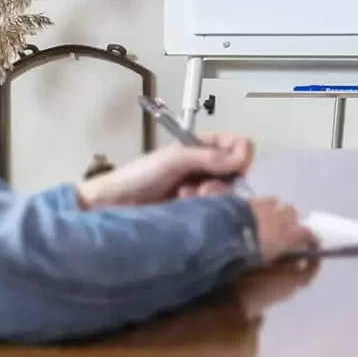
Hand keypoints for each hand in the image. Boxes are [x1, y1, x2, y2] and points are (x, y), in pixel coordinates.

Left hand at [76, 132, 253, 209]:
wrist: (114, 204)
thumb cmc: (141, 175)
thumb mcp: (175, 159)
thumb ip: (209, 157)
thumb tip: (242, 160)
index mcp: (203, 146)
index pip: (240, 146)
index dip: (239, 156)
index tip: (229, 167)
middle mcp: (206, 166)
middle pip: (237, 171)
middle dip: (222, 179)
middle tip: (201, 187)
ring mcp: (202, 189)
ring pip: (228, 191)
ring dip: (210, 193)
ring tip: (186, 197)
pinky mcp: (197, 210)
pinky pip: (216, 208)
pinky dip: (204, 206)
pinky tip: (185, 206)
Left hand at [248, 197, 318, 262]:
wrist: (226, 234)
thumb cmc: (249, 253)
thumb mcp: (267, 260)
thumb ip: (282, 258)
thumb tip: (294, 263)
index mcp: (288, 234)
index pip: (307, 234)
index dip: (310, 238)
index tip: (310, 242)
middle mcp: (282, 216)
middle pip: (293, 213)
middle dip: (289, 220)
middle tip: (280, 229)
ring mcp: (268, 205)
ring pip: (278, 203)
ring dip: (275, 210)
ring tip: (265, 219)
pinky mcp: (253, 199)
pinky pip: (262, 200)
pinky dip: (260, 206)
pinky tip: (252, 213)